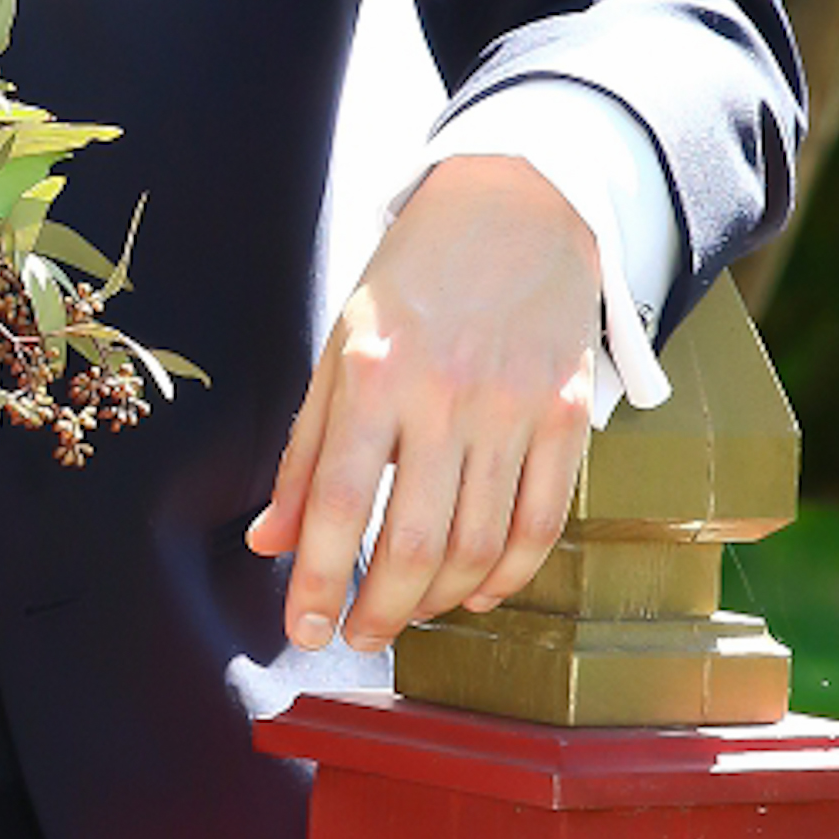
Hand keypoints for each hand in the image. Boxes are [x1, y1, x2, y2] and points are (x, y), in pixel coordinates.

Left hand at [246, 155, 600, 652]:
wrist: (515, 204)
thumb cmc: (413, 279)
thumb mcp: (338, 351)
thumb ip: (306, 452)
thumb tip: (270, 540)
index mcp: (374, 374)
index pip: (338, 505)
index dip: (315, 583)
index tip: (304, 630)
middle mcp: (445, 395)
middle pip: (413, 542)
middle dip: (380, 610)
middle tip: (359, 635)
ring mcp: (515, 407)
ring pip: (480, 544)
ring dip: (439, 598)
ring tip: (409, 609)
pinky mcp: (568, 414)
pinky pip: (543, 521)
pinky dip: (509, 573)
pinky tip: (477, 589)